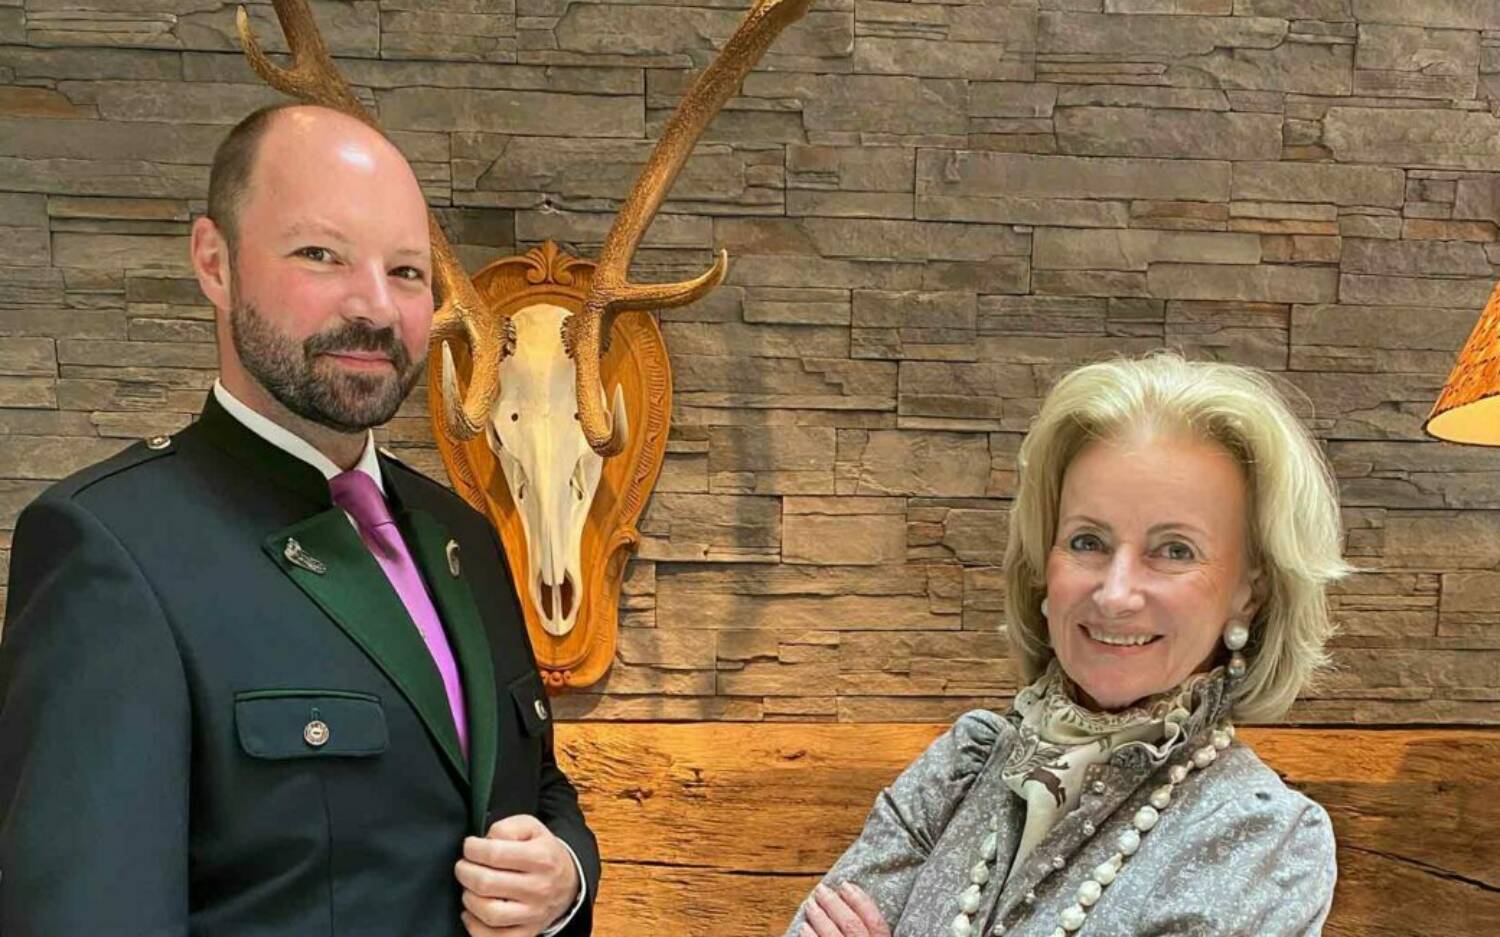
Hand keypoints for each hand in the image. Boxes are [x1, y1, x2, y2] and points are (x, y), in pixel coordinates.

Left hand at [456, 814, 579, 936]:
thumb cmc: (543, 853)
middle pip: (486, 883)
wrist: (568, 883)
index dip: (472, 849)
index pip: (494, 854)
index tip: (470, 847)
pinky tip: (472, 912)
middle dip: (465, 872)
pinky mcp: (527, 932)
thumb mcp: (531, 828)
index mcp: (541, 858)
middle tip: (464, 866)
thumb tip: (485, 842)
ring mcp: (533, 914)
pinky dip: (475, 926)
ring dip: (469, 898)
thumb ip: (506, 828)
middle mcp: (539, 888)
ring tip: (470, 887)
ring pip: (489, 913)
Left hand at [800, 881, 889, 936]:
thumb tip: (856, 901)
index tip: (846, 885)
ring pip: (832, 936)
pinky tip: (803, 928)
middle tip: (820, 889)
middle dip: (834, 904)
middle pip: (851, 925)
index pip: (875, 921)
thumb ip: (873, 928)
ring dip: (819, 918)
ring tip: (810, 904)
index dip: (860, 901)